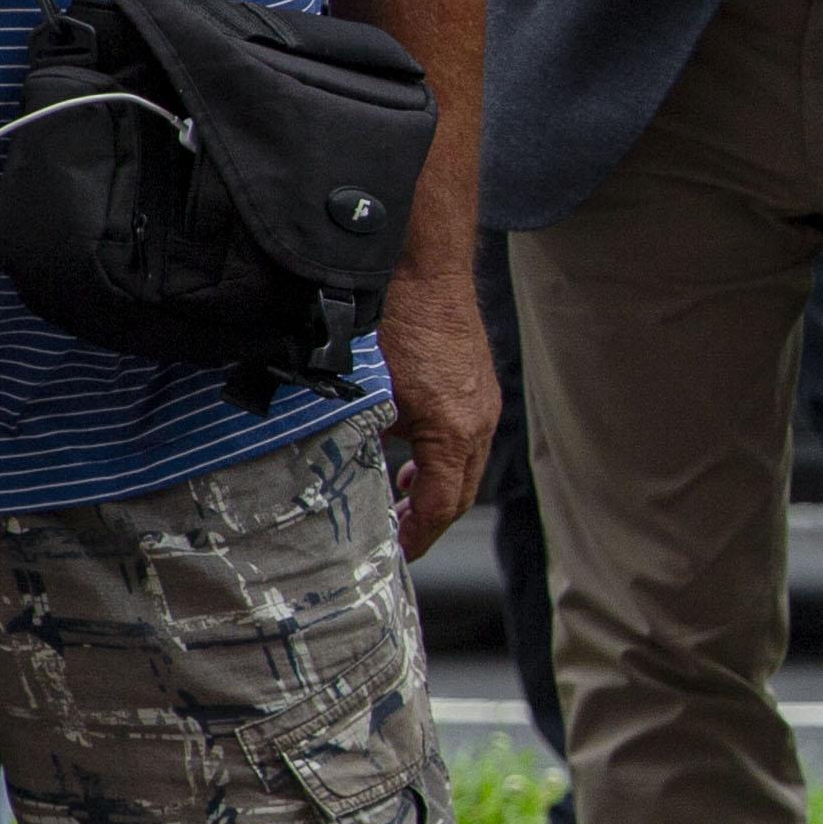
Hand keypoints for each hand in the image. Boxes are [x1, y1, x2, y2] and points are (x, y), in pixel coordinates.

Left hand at [369, 260, 494, 556]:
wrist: (428, 270)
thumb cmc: (396, 322)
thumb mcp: (367, 390)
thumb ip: (362, 434)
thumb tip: (339, 466)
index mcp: (452, 429)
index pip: (442, 503)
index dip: (419, 534)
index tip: (398, 553)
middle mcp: (478, 421)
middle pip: (462, 491)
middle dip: (429, 520)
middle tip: (397, 536)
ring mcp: (484, 403)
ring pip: (467, 466)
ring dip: (437, 489)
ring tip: (401, 498)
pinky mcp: (479, 387)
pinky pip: (468, 440)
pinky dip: (443, 460)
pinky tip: (413, 453)